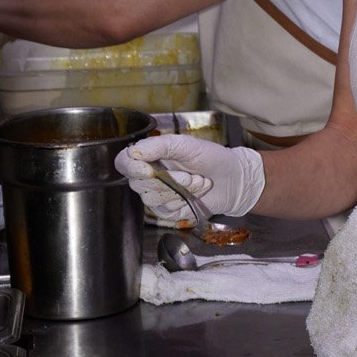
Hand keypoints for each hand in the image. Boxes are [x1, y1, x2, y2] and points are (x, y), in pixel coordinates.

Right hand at [114, 134, 265, 220]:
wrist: (232, 179)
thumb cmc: (210, 157)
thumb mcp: (186, 144)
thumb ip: (160, 145)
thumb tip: (134, 151)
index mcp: (150, 156)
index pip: (124, 162)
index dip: (131, 167)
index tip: (148, 169)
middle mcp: (149, 177)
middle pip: (137, 182)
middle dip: (168, 179)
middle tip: (190, 174)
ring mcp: (157, 196)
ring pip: (152, 197)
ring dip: (180, 190)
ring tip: (197, 182)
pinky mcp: (167, 212)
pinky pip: (166, 209)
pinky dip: (185, 200)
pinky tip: (196, 193)